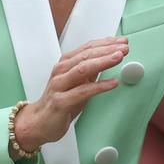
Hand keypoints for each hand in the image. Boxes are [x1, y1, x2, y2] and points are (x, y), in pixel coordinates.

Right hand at [13, 37, 127, 152]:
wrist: (38, 123)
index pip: (87, 48)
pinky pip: (83, 91)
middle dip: (107, 49)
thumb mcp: (77, 83)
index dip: (106, 43)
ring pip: (83, 69)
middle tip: (124, 47)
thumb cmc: (59, 102)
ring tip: (119, 57)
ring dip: (103, 61)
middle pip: (86, 55)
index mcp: (65, 64)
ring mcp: (60, 85)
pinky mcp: (61, 101)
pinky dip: (99, 86)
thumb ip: (91, 72)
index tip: (121, 41)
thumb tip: (109, 59)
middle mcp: (61, 71)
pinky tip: (113, 83)